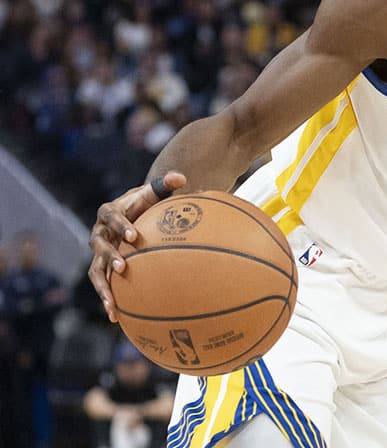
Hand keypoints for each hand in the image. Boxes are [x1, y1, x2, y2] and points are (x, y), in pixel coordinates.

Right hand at [88, 171, 186, 321]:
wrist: (134, 213)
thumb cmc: (146, 201)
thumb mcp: (154, 191)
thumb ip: (166, 183)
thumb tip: (181, 178)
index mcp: (109, 212)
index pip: (112, 217)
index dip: (121, 225)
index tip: (133, 236)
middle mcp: (100, 233)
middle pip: (99, 246)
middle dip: (110, 257)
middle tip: (124, 268)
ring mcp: (100, 253)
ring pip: (95, 271)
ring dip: (102, 287)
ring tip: (112, 305)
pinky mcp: (103, 268)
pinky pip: (103, 285)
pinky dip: (108, 300)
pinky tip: (116, 318)